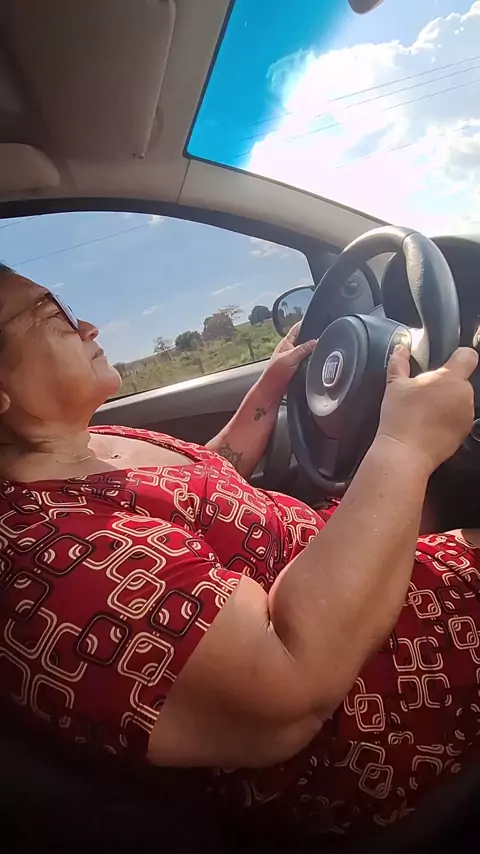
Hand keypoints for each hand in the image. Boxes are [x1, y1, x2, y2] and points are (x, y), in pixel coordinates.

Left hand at [260, 323, 316, 397]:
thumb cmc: (275, 373)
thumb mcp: (291, 357)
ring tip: (322, 347)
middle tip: (324, 335)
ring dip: (312, 351)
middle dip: (312, 337)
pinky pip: (307, 361)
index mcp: (286, 343)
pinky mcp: (297, 368)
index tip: (315, 319)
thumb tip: (315, 341)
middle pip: (304, 339)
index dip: (305, 322)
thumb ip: (303, 349)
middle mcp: (290, 349)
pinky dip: (311, 360)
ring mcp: (294, 359)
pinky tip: (317, 361)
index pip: (297, 328)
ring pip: (306, 351)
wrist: (273, 390)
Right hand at [378, 345, 477, 472]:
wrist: (405, 452)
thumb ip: (399, 362)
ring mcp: (466, 415)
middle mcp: (464, 395)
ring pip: (460, 401)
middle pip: (461, 381)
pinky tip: (430, 425)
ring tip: (425, 412)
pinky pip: (459, 419)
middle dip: (446, 384)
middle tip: (424, 394)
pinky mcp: (464, 432)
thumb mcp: (395, 385)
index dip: (459, 356)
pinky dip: (448, 420)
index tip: (449, 361)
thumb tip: (400, 349)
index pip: (467, 356)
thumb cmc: (401, 418)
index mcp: (450, 378)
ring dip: (448, 403)